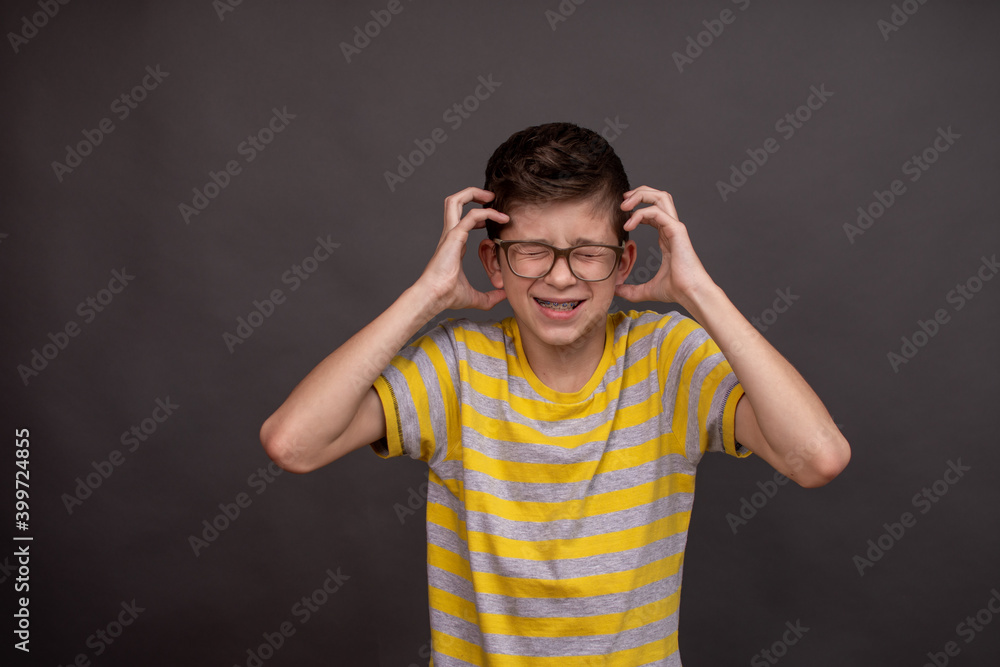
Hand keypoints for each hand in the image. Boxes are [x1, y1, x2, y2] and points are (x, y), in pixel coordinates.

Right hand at [416, 187, 509, 311]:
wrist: (434, 297)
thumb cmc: (447, 296)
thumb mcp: (475, 297)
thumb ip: (490, 297)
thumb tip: (504, 295)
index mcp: (454, 244)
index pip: (464, 221)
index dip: (480, 216)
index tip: (495, 220)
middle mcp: (451, 235)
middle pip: (455, 203)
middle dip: (472, 194)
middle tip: (491, 197)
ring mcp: (450, 233)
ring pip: (456, 200)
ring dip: (474, 193)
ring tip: (491, 196)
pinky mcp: (454, 236)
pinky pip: (471, 215)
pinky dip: (486, 212)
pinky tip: (500, 217)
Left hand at [614, 186, 715, 305]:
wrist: (691, 293)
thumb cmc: (677, 289)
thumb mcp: (647, 289)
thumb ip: (631, 290)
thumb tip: (616, 291)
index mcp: (667, 236)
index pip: (653, 211)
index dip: (638, 206)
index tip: (622, 212)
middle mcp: (671, 228)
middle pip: (658, 196)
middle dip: (639, 193)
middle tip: (622, 201)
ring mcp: (675, 227)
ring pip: (660, 197)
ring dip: (641, 195)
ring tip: (624, 205)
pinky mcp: (676, 230)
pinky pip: (657, 212)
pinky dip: (641, 213)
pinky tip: (629, 225)